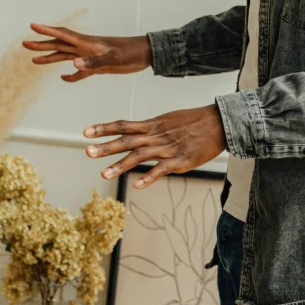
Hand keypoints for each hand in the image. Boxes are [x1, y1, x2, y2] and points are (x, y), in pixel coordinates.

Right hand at [24, 24, 152, 81]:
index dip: (47, 31)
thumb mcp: (113, 58)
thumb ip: (93, 62)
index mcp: (87, 43)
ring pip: (65, 57)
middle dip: (41, 44)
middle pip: (58, 45)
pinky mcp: (98, 67)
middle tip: (24, 44)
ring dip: (50, 58)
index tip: (32, 26)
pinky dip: (71, 76)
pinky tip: (64, 78)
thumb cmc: (130, 53)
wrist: (146, 55)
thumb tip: (73, 65)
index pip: (62, 35)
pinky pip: (80, 72)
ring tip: (34, 60)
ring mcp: (90, 57)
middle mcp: (85, 48)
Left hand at [84, 105, 227, 188]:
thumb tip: (134, 132)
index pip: (123, 125)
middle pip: (127, 140)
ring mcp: (167, 148)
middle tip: (87, 152)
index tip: (86, 132)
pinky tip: (136, 184)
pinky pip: (162, 169)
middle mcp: (156, 135)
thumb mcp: (168, 120)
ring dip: (121, 165)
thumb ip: (151, 128)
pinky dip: (149, 177)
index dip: (104, 128)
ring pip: (140, 156)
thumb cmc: (193, 121)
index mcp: (152, 125)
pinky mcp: (180, 161)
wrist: (218, 123)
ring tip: (104, 174)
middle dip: (106, 147)